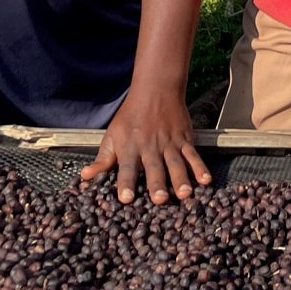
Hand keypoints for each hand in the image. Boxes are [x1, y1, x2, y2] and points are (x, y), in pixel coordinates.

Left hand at [80, 87, 210, 204]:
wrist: (156, 90)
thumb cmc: (130, 117)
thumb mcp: (112, 136)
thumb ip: (102, 159)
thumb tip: (85, 177)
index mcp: (130, 147)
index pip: (127, 168)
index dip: (126, 183)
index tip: (126, 198)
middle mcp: (150, 147)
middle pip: (154, 168)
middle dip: (157, 183)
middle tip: (160, 199)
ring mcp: (170, 143)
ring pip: (176, 163)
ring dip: (181, 179)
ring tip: (184, 194)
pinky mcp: (184, 139)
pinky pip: (193, 155)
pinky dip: (200, 167)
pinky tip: (205, 180)